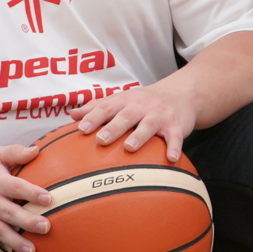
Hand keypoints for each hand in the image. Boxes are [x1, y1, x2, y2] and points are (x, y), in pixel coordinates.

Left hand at [70, 80, 200, 161]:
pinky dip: (174, 146)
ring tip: (129, 148)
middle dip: (114, 127)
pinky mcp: (176, 126)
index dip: (94, 117)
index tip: (82, 128)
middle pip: (126, 115)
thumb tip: (71, 114)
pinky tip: (171, 158)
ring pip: (149, 124)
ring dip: (140, 135)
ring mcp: (159, 115)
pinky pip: (176, 137)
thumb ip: (97, 107)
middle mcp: (142, 106)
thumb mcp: (122, 100)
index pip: (107, 107)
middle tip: (101, 139)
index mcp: (125, 100)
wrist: (181, 94)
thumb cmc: (144, 102)